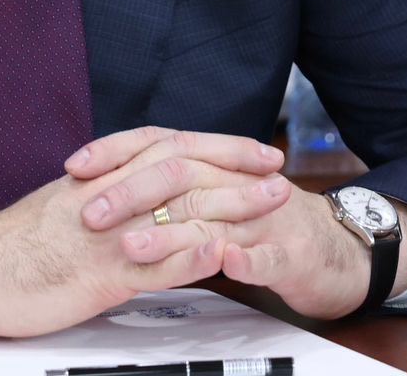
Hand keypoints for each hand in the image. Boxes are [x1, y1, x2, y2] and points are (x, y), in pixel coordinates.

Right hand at [0, 127, 292, 335]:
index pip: (172, 148)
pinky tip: (220, 253)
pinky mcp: (97, 272)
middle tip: (278, 169)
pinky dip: (188, 256)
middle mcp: (109, 194)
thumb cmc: (18, 244)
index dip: (219, 146)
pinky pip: (151, 262)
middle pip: (184, 169)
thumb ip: (110, 195)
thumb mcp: (70, 205)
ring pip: (177, 208)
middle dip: (237, 168)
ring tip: (270, 205)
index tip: (257, 150)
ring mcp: (106, 232)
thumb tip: (144, 192)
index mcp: (104, 175)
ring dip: (230, 204)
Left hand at [76, 129, 406, 318]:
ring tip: (132, 247)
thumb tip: (105, 180)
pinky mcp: (290, 252)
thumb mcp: (208, 201)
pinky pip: (265, 254)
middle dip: (130, 193)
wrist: (332, 249)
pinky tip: (224, 263)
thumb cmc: (263, 224)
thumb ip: (165, 190)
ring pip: (214, 216)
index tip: (74, 165)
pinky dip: (244, 259)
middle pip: (178, 174)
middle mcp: (234, 181)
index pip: (157, 143)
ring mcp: (263, 215)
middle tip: (90, 214)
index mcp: (212, 166)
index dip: (115, 151)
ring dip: (171, 233)